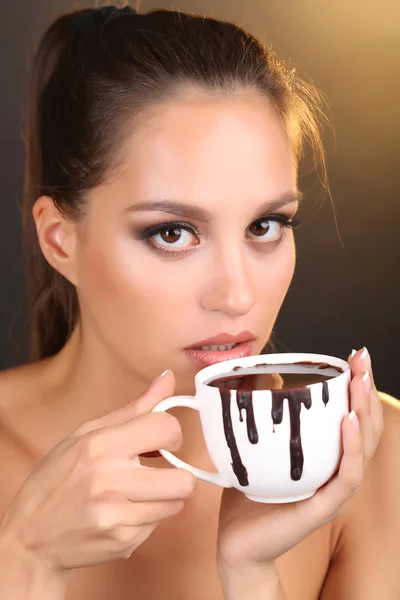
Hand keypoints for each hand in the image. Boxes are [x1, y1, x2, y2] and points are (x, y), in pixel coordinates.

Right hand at [0, 370, 196, 572]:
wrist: (30, 537)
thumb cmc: (57, 479)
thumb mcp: (86, 434)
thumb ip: (134, 408)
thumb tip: (168, 379)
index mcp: (101, 445)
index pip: (166, 429)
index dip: (173, 434)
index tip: (163, 441)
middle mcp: (110, 480)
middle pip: (183, 481)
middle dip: (178, 475)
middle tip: (160, 473)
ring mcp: (116, 515)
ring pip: (175, 504)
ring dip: (163, 498)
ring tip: (136, 494)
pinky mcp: (122, 542)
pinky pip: (157, 526)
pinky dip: (146, 518)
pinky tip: (122, 513)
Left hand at [217, 348, 383, 571]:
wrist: (236, 545)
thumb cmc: (248, 497)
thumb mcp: (256, 449)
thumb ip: (260, 418)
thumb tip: (254, 378)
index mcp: (326, 459)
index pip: (352, 419)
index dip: (357, 389)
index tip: (353, 358)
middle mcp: (335, 472)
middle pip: (365, 428)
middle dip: (366, 390)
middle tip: (362, 359)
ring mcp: (333, 491)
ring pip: (363, 448)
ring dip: (364, 411)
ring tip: (360, 382)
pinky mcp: (323, 508)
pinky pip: (346, 476)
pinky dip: (351, 448)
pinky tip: (348, 422)